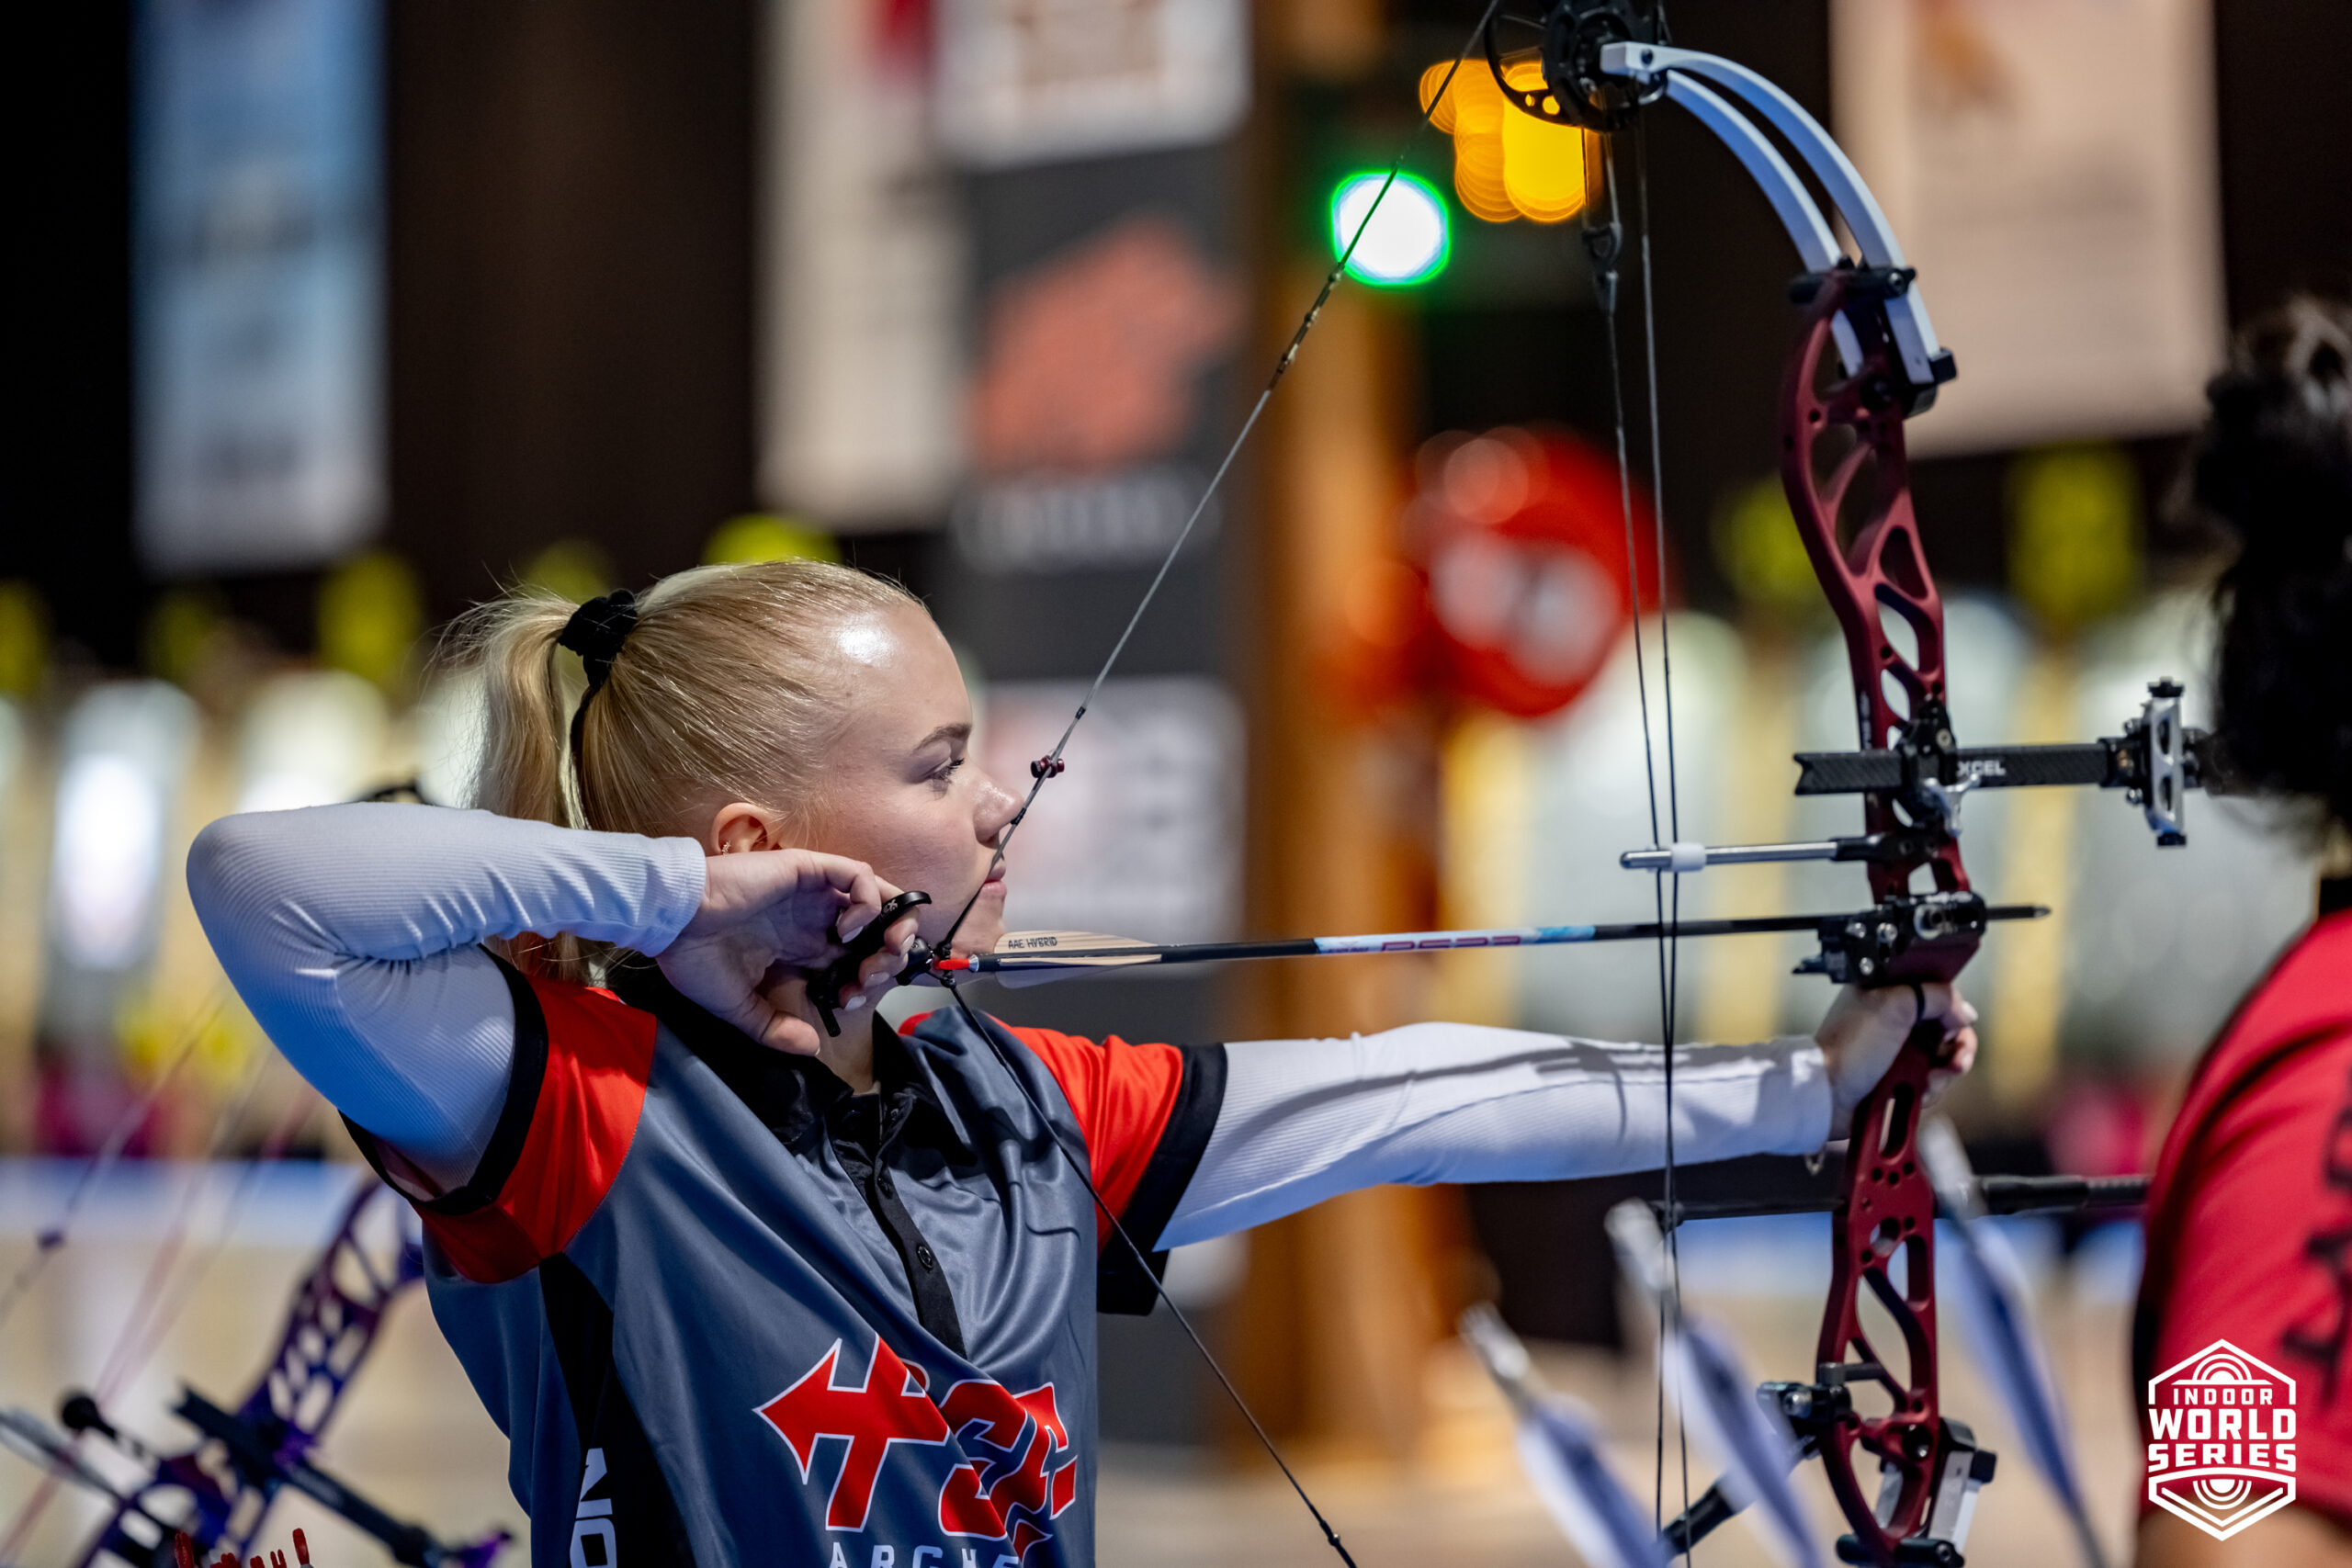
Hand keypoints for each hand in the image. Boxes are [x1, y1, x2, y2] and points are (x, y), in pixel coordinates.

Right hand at [658, 850, 921, 1055]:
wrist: (671, 922)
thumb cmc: (695, 960)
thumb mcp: (737, 1006)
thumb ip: (774, 1027)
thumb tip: (813, 1047)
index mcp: (798, 946)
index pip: (852, 958)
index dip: (863, 980)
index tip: (848, 1001)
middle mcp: (812, 918)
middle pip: (874, 930)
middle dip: (889, 953)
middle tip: (875, 975)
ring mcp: (813, 893)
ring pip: (878, 899)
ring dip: (891, 924)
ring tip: (881, 950)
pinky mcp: (808, 870)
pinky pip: (858, 874)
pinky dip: (868, 901)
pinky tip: (848, 929)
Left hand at [1814, 981, 1978, 1129]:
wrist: (1828, 1095)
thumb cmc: (1848, 1048)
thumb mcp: (1892, 1006)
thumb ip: (1934, 995)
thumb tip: (1964, 1011)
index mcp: (1888, 992)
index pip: (1937, 992)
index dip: (1952, 1009)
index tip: (1954, 1024)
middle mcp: (1896, 1019)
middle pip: (1947, 1028)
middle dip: (1956, 1047)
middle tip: (1953, 1061)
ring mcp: (1899, 1050)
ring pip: (1943, 1058)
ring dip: (1943, 1073)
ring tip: (1929, 1082)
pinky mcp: (1901, 1077)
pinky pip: (1932, 1081)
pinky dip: (1931, 1089)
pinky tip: (1919, 1094)